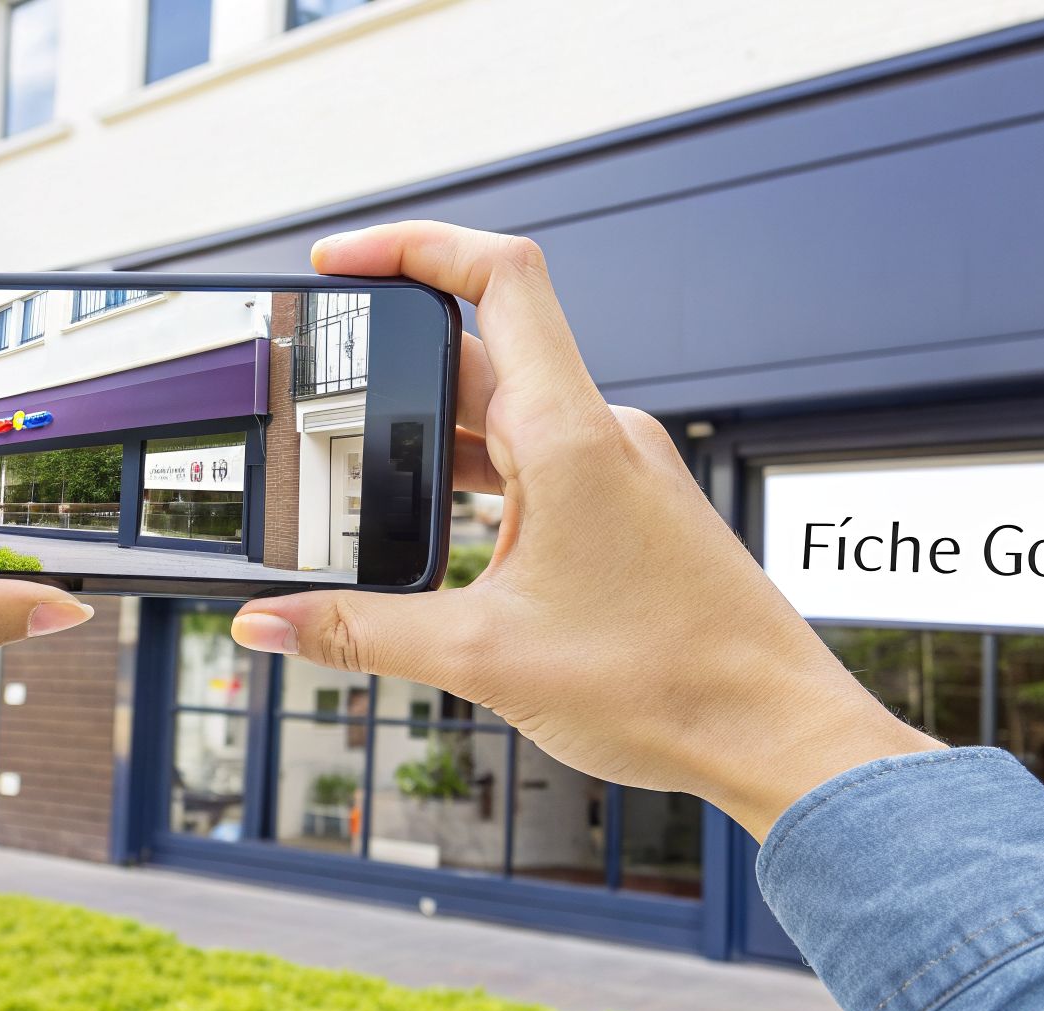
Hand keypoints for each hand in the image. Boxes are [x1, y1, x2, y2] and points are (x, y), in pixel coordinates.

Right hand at [231, 221, 940, 838]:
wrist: (774, 732)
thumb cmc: (670, 684)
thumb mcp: (484, 660)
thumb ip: (360, 634)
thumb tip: (268, 623)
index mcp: (571, 437)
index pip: (498, 277)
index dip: (411, 246)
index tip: (338, 265)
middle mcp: (600, 435)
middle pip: (477, 356)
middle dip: (390, 375)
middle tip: (316, 405)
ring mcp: (619, 470)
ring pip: (505, 419)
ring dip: (433, 440)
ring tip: (361, 479)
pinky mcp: (628, 510)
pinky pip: (539, 465)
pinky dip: (480, 482)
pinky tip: (441, 532)